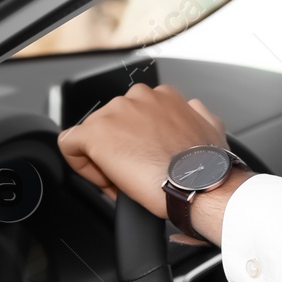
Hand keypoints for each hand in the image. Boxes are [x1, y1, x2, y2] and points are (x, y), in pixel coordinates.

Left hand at [57, 83, 250, 245]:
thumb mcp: (211, 126)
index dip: (137, 141)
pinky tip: (104, 179)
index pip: (135, 114)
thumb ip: (195, 113)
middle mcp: (138, 97)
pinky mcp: (95, 133)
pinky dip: (81, 164)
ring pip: (92, 135)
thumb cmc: (206, 165)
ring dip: (104, 157)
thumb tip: (191, 108)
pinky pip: (71, 145)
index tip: (144, 161)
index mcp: (164, 96)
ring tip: (122, 180)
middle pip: (113, 123)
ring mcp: (115, 112)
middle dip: (120, 149)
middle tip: (133, 174)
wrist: (196, 185)